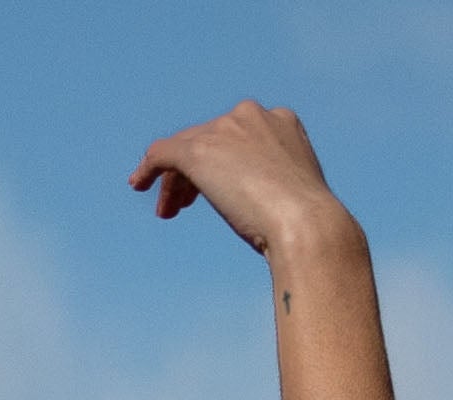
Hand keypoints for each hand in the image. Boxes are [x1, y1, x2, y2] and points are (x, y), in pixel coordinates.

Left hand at [131, 97, 345, 261]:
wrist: (309, 228)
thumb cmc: (313, 230)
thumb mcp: (300, 201)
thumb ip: (281, 193)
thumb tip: (274, 217)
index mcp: (281, 123)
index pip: (238, 137)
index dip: (224, 164)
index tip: (220, 193)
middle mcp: (251, 117)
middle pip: (209, 141)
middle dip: (195, 175)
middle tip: (182, 207)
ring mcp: (224, 130)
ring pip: (186, 149)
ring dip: (175, 181)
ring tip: (168, 211)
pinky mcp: (199, 149)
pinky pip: (162, 153)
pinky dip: (148, 169)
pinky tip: (139, 185)